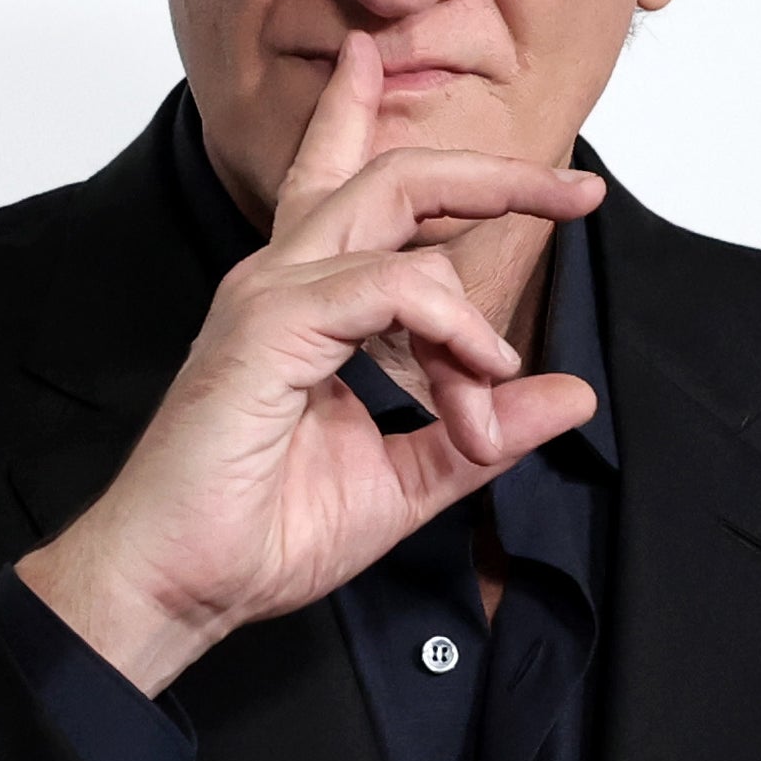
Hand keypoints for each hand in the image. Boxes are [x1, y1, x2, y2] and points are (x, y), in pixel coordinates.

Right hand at [15, 32, 602, 694]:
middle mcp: (288, 276)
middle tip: (578, 191)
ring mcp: (272, 291)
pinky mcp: (268, 323)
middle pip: (396, 175)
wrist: (182, 586)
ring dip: (470, 307)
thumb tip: (573, 394)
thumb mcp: (412, 476)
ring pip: (397, 210)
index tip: (570, 190)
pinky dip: (446, 323)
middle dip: (494, 173)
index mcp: (313, 301)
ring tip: (492, 386)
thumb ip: (487, 429)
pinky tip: (476, 371)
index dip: (468, 177)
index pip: (374, 193)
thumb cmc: (264, 530)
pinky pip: (383, 284)